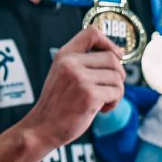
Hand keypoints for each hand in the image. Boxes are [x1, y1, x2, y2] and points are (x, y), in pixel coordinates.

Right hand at [21, 27, 125, 152]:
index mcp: (64, 55)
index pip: (91, 32)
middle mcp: (71, 63)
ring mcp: (80, 79)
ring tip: (103, 101)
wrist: (42, 128)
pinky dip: (114, 103)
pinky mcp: (90, 95)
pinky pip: (116, 92)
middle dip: (118, 75)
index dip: (108, 42)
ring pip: (117, 77)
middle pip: (112, 58)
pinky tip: (101, 109)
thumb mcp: (62, 74)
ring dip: (116, 92)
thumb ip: (82, 62)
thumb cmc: (57, 104)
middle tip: (109, 88)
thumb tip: (118, 54)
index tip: (114, 56)